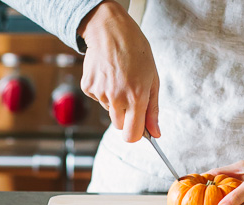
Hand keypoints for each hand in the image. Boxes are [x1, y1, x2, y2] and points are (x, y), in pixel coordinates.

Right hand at [78, 1, 160, 141]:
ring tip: (120, 79)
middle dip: (126, 117)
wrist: (111, 30)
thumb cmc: (136, 53)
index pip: (132, 135)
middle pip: (119, 126)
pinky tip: (108, 75)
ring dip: (115, 102)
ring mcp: (100, 93)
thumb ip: (153, 110)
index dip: (137, 135)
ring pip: (109, 112)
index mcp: (136, 98)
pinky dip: (103, 92)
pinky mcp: (87, 87)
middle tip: (130, 96)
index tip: (140, 129)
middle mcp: (116, 98)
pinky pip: (98, 100)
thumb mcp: (153, 80)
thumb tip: (155, 134)